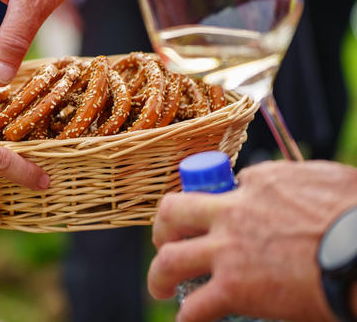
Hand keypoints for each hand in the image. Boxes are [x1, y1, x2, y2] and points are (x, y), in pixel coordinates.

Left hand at [148, 160, 356, 321]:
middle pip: (174, 211)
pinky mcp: (234, 287)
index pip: (226, 186)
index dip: (224, 202)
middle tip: (167, 241)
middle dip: (164, 227)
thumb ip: (304, 182)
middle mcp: (233, 211)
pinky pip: (196, 306)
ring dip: (159, 274)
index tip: (229, 217)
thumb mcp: (329, 181)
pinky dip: (188, 317)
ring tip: (160, 286)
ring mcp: (229, 250)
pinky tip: (188, 321)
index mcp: (260, 182)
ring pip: (171, 258)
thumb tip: (306, 192)